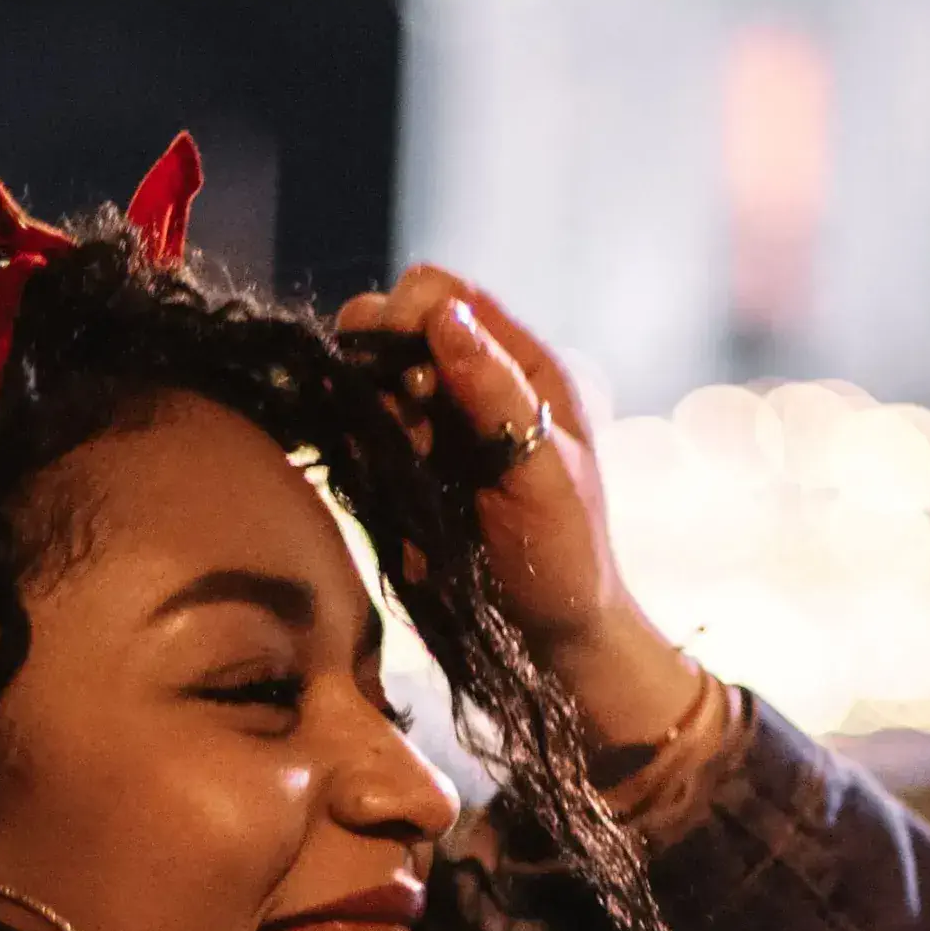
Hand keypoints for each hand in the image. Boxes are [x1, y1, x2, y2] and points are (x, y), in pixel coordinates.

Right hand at [336, 266, 702, 748]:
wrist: (553, 634)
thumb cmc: (565, 556)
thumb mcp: (544, 473)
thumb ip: (496, 393)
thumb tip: (445, 315)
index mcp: (523, 369)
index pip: (445, 296)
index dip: (406, 313)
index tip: (391, 363)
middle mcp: (478, 385)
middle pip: (400, 329)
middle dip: (381, 361)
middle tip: (403, 422)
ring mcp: (442, 426)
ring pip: (376, 381)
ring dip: (374, 409)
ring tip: (406, 457)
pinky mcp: (413, 467)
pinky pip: (368, 432)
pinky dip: (364, 444)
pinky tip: (388, 477)